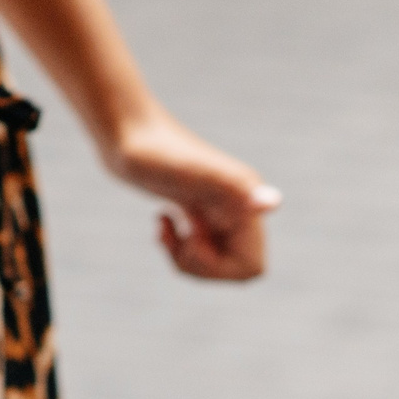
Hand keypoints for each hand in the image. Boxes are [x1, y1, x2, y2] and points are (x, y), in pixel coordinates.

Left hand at [106, 112, 279, 280]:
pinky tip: (163, 218)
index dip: (219, 268)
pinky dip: (176, 246)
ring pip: (215, 261)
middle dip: (200, 265)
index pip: (251, 266)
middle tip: (178, 236)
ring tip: (166, 228)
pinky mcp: (195, 208)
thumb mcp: (193, 172)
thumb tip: (274, 204)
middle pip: (233, 269)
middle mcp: (237, 207)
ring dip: (185, 257)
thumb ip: (234, 187)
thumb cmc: (155, 151)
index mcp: (245, 203)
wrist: (124, 129)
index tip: (192, 236)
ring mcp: (216, 209)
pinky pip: (198, 247)